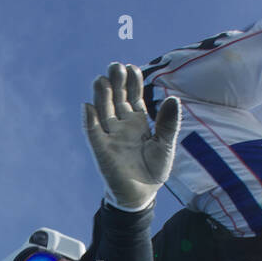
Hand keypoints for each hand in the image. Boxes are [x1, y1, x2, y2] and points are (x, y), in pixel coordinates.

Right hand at [81, 62, 181, 210]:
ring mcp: (110, 136)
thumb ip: (168, 123)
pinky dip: (89, 120)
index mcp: (137, 121)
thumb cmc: (154, 169)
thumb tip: (173, 98)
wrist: (142, 195)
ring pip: (103, 111)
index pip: (133, 96)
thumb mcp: (166, 145)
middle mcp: (122, 125)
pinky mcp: (101, 150)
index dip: (132, 82)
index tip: (132, 67)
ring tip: (101, 79)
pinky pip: (93, 133)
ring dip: (101, 96)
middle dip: (116, 82)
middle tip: (115, 65)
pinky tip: (88, 106)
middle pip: (116, 98)